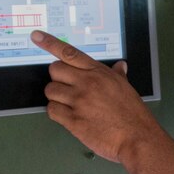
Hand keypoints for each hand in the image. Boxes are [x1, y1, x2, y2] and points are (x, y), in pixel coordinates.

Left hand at [31, 30, 162, 163]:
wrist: (136, 137)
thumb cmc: (133, 114)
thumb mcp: (126, 88)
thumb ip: (117, 75)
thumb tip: (120, 66)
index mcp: (99, 72)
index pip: (69, 53)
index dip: (50, 43)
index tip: (36, 36)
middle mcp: (87, 83)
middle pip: (54, 70)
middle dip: (57, 78)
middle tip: (67, 87)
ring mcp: (79, 102)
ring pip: (50, 91)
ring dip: (56, 97)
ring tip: (70, 104)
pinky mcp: (73, 120)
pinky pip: (52, 110)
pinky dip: (56, 112)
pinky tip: (68, 116)